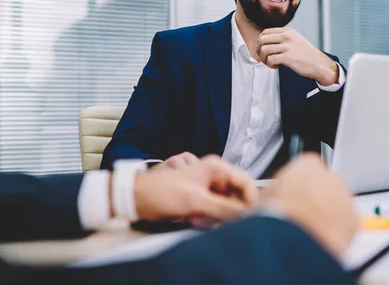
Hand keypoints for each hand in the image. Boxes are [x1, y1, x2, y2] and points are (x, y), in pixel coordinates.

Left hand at [133, 155, 257, 224]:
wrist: (137, 197)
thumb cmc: (162, 192)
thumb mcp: (195, 201)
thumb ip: (224, 208)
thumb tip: (248, 215)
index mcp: (216, 167)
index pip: (246, 183)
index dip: (251, 201)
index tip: (248, 218)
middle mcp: (216, 175)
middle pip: (238, 196)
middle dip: (230, 212)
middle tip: (214, 220)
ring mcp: (209, 187)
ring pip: (228, 206)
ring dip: (217, 217)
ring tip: (197, 219)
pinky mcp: (203, 198)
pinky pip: (216, 211)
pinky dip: (209, 219)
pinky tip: (193, 220)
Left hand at [256, 27, 337, 85]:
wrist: (320, 65)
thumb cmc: (306, 55)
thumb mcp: (295, 40)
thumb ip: (282, 39)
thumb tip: (264, 43)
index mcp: (288, 31)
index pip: (265, 32)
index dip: (260, 42)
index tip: (263, 51)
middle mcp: (287, 36)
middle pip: (262, 40)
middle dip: (259, 51)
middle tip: (264, 58)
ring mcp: (287, 47)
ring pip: (264, 50)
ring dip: (264, 59)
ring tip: (271, 63)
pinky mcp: (288, 58)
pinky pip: (270, 59)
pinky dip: (270, 65)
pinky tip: (277, 66)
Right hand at [263, 154, 357, 257]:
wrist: (294, 238)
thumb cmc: (278, 215)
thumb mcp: (265, 195)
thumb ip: (276, 189)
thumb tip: (272, 197)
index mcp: (307, 164)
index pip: (305, 168)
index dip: (297, 183)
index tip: (291, 194)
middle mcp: (329, 176)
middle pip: (324, 184)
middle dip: (316, 197)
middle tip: (301, 213)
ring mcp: (344, 197)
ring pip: (337, 203)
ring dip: (327, 213)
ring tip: (309, 229)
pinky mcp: (353, 219)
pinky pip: (346, 223)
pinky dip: (337, 229)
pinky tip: (320, 237)